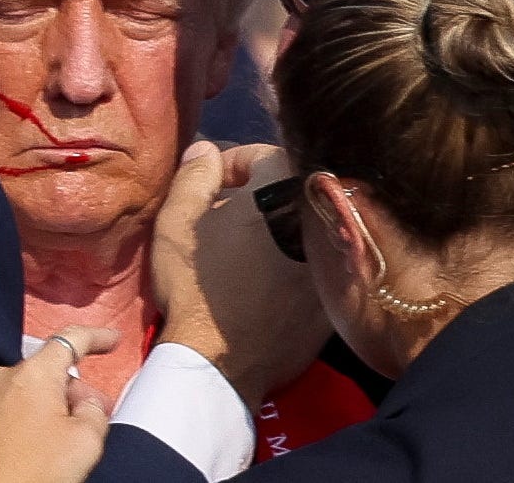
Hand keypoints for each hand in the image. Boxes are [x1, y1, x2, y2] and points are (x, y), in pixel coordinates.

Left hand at [0, 326, 118, 482]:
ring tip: (46, 447)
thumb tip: (86, 404)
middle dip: (67, 392)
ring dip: (35, 411)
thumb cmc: (32, 476)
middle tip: (86, 420)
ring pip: (16, 395)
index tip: (110, 340)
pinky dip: (7, 427)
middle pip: (44, 373)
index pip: (71, 340)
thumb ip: (94, 411)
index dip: (96, 337)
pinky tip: (17, 454)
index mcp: (33, 374)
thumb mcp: (86, 443)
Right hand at [151, 142, 330, 410]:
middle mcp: (319, 218)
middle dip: (256, 198)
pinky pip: (313, 265)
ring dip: (276, 230)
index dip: (230, 166)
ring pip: (302, 227)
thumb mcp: (177, 221)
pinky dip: (292, 265)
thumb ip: (194, 174)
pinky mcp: (336, 297)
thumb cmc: (195, 285)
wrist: (220, 363)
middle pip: (287, 192)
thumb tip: (206, 150)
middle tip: (224, 220)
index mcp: (284, 189)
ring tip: (243, 253)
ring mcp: (333, 260)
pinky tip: (264, 284)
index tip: (210, 189)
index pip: (263, 155)